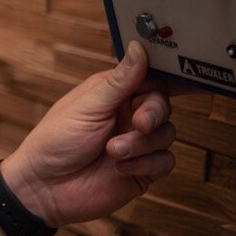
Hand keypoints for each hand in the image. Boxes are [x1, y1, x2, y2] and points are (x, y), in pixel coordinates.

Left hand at [0, 42, 176, 226]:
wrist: (45, 188)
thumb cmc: (56, 141)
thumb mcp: (87, 107)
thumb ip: (119, 81)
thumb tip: (137, 47)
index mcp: (112, 93)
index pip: (148, 78)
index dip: (168, 78)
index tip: (189, 79)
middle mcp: (127, 115)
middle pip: (162, 105)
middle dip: (153, 114)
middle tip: (138, 123)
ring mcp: (136, 143)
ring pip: (167, 134)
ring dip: (141, 144)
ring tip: (112, 152)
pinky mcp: (142, 169)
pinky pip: (165, 161)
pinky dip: (146, 164)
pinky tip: (121, 168)